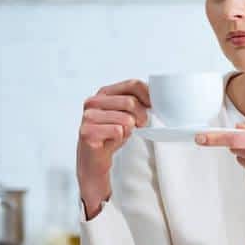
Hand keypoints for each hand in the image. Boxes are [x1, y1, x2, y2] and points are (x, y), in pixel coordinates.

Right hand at [77, 79, 151, 218]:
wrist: (95, 160)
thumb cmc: (111, 136)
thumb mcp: (127, 114)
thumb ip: (137, 101)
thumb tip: (157, 95)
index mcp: (104, 93)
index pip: (133, 84)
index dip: (148, 95)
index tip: (153, 106)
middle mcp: (93, 102)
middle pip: (131, 101)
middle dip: (141, 116)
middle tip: (139, 125)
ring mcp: (88, 117)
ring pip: (126, 118)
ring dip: (129, 129)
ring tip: (121, 134)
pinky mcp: (87, 132)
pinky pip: (118, 131)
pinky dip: (120, 138)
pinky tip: (111, 141)